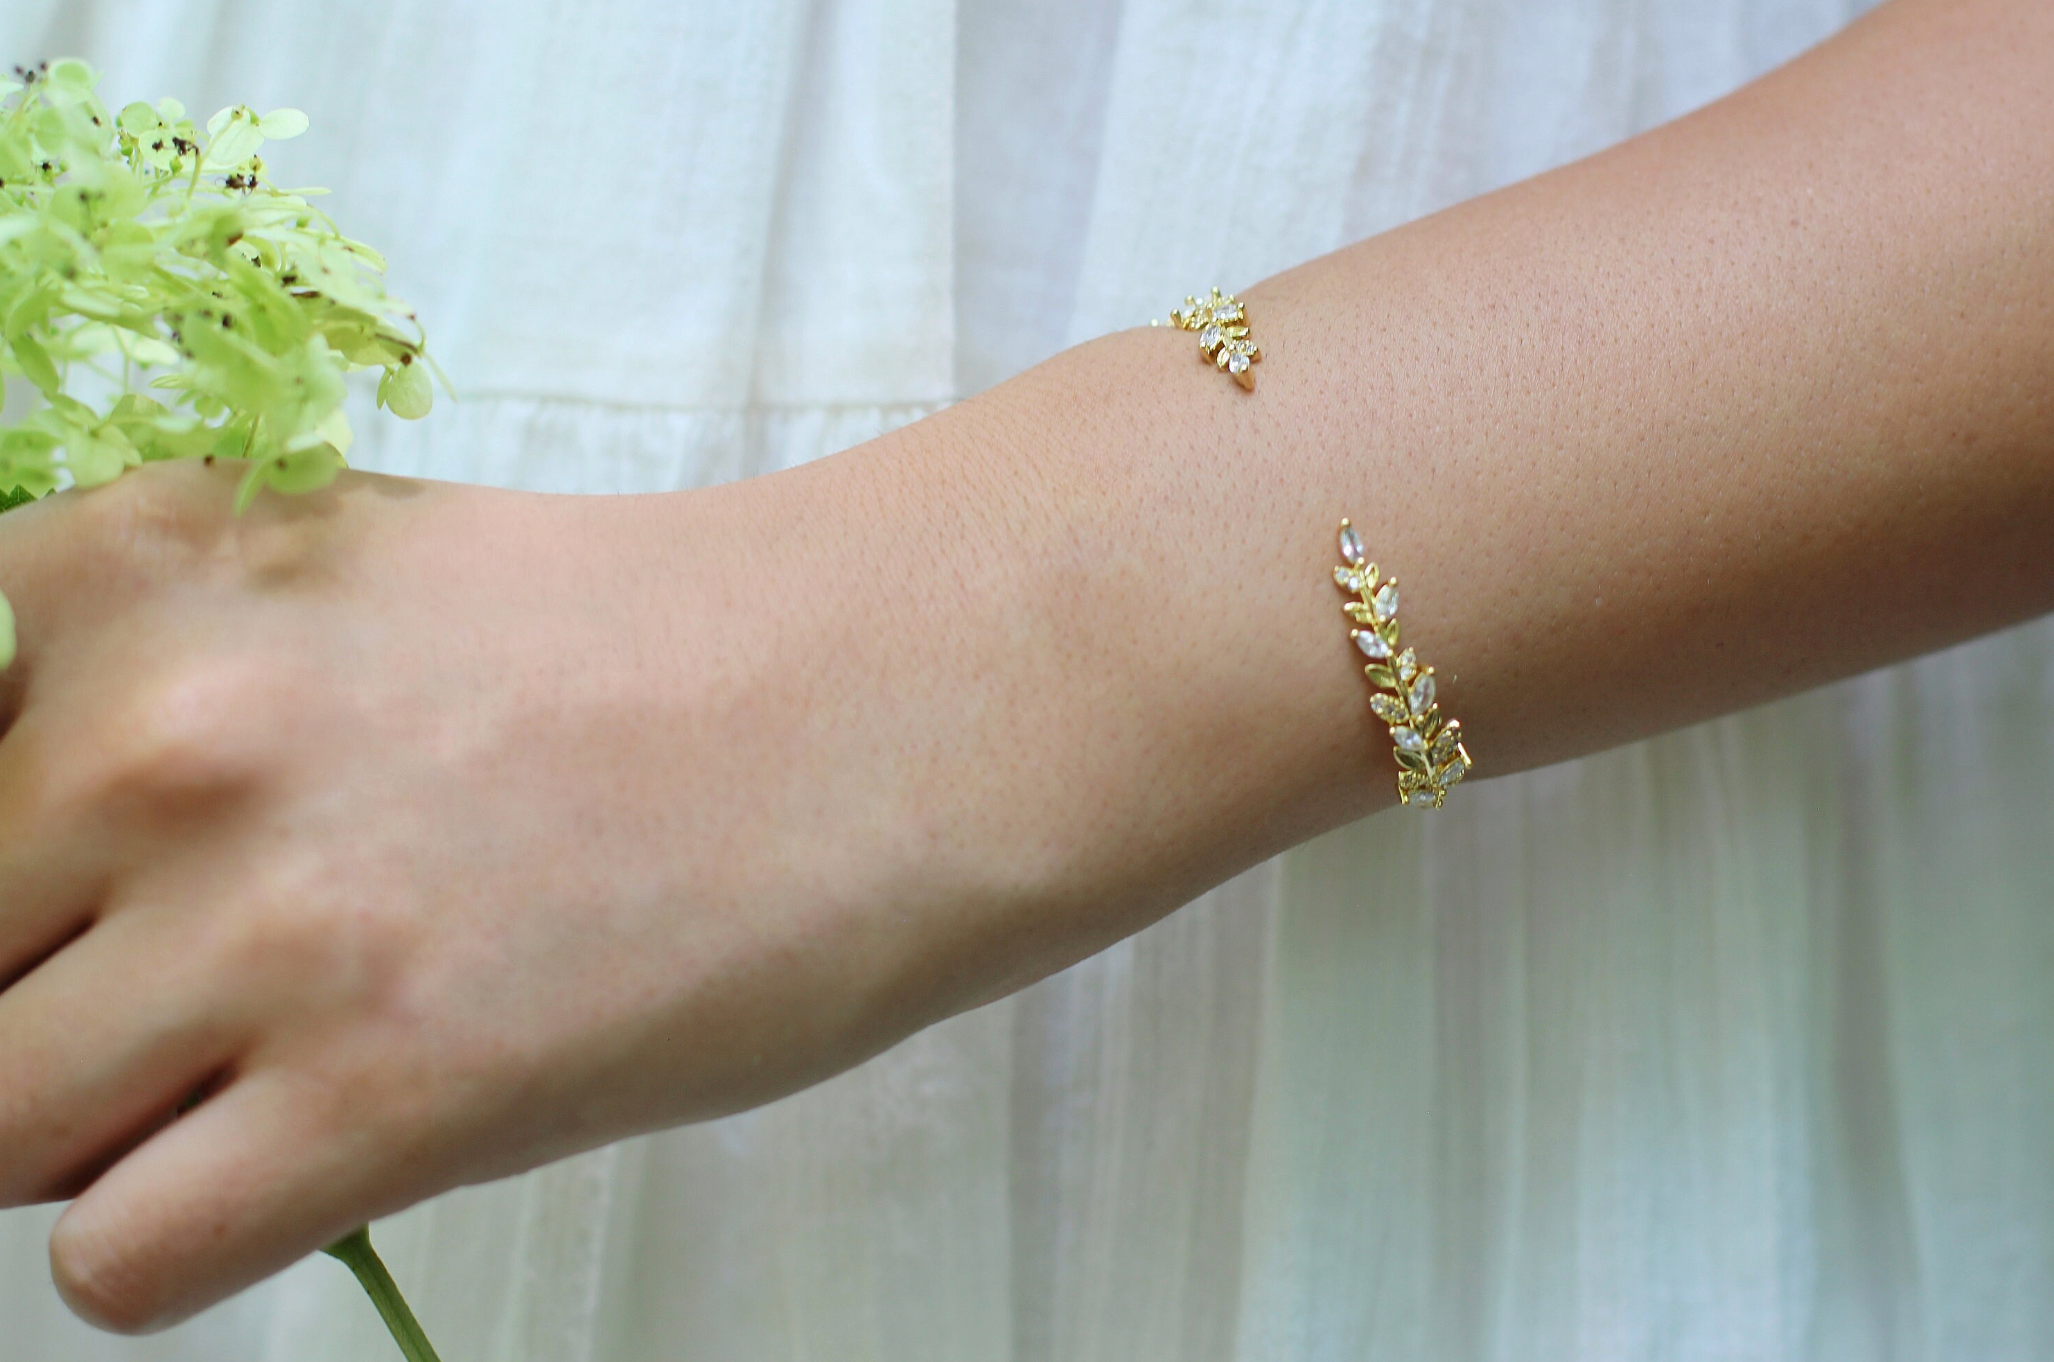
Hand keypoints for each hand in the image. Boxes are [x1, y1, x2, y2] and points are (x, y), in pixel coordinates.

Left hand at [0, 454, 1060, 1330]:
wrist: (889, 706)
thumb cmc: (648, 642)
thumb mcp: (349, 578)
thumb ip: (147, 674)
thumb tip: (25, 856)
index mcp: (132, 565)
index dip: (5, 868)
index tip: (83, 902)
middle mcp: (152, 732)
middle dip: (45, 996)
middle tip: (215, 985)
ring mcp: (262, 922)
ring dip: (113, 1126)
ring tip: (277, 1069)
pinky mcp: (381, 1097)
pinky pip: (114, 1266)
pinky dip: (193, 1232)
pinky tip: (326, 1149)